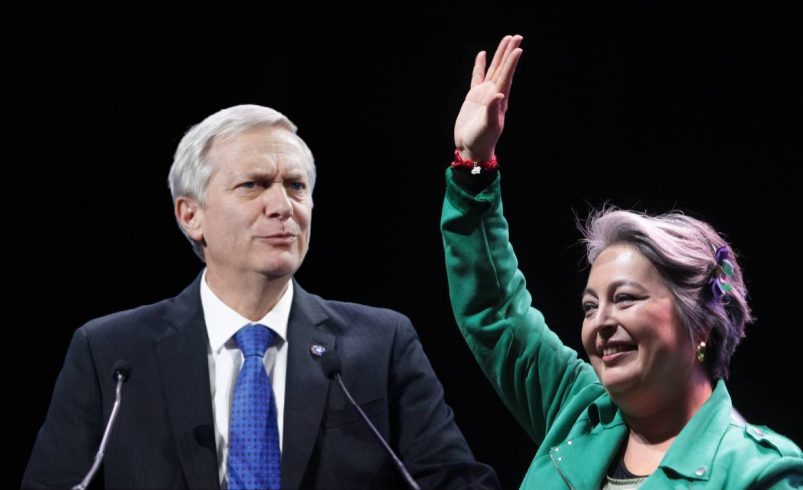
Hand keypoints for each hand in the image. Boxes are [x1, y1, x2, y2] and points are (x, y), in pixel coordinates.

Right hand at [454, 35, 522, 161]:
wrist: (471, 148)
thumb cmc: (481, 140)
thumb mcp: (488, 127)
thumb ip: (493, 111)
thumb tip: (498, 95)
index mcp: (500, 100)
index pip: (506, 77)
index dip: (512, 63)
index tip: (518, 48)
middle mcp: (494, 94)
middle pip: (503, 69)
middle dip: (509, 53)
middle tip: (517, 36)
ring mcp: (484, 94)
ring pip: (493, 69)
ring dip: (499, 55)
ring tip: (505, 40)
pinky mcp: (474, 97)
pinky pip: (477, 77)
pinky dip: (480, 66)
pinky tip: (482, 55)